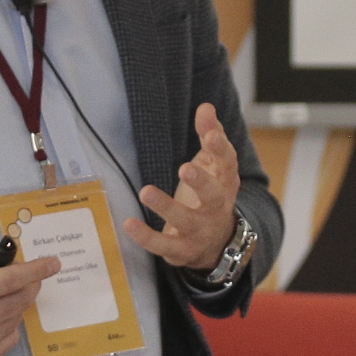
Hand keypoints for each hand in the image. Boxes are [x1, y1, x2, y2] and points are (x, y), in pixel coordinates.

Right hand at [0, 241, 61, 355]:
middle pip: (17, 301)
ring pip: (15, 320)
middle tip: (29, 276)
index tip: (53, 263)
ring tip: (4, 294)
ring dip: (17, 304)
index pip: (10, 281)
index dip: (36, 270)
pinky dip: (10, 324)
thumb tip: (8, 256)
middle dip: (30, 285)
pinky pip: (8, 340)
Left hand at [123, 103, 241, 273]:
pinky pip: (163, 244)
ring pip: (186, 220)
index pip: (227, 163)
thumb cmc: (212, 193)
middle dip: (201, 182)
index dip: (221, 148)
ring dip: (166, 207)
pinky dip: (146, 236)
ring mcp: (200, 231)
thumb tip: (206, 106)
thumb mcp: (213, 164)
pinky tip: (128, 223)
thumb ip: (210, 134)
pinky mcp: (181, 249)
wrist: (217, 243)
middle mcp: (216, 207)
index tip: (210, 134)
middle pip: (214, 195)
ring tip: (145, 191)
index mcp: (225, 182)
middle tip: (185, 168)